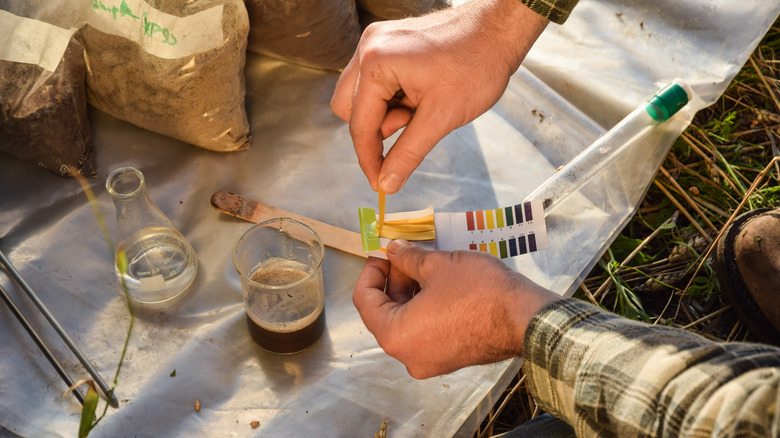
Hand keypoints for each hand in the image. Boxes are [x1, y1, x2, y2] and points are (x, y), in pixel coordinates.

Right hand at [331, 0, 547, 192]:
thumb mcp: (441, 118)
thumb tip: (386, 183)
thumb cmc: (476, 65)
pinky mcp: (390, 43)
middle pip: (350, 107)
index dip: (369, 158)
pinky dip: (395, 98)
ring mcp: (378, 42)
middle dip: (377, 128)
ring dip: (387, 113)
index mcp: (376, 63)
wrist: (499, 30)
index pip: (358, 123)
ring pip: (364, 95)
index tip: (380, 182)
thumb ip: (407, 153)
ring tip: (422, 108)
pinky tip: (422, 97)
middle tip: (411, 128)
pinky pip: (379, 81)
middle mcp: (369, 47)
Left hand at [353, 240, 560, 378]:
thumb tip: (394, 250)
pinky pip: (426, 331)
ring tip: (426, 264)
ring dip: (411, 292)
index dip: (370, 271)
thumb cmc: (479, 292)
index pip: (364, 301)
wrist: (525, 318)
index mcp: (396, 336)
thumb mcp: (436, 265)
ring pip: (407, 321)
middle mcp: (408, 356)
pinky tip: (440, 283)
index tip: (382, 254)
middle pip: (386, 312)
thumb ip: (406, 258)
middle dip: (394, 280)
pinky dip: (426, 307)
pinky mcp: (449, 358)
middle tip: (408, 254)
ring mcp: (430, 361)